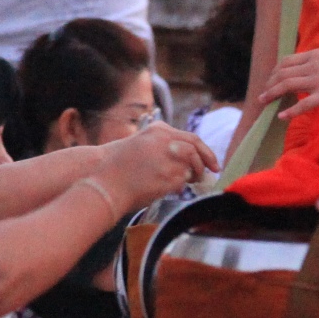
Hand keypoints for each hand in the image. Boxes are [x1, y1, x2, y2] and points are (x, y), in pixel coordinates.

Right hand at [97, 125, 218, 210]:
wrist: (105, 181)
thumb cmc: (119, 167)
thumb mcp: (142, 145)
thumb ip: (164, 147)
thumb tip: (188, 162)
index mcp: (159, 130)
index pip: (192, 138)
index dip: (205, 151)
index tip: (212, 162)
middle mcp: (166, 140)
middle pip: (197, 150)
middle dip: (207, 162)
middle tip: (212, 171)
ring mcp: (169, 158)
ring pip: (192, 167)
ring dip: (192, 176)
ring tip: (185, 182)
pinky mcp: (170, 176)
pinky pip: (183, 183)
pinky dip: (179, 187)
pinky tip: (164, 187)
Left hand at [261, 49, 318, 120]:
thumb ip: (313, 64)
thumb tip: (291, 75)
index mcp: (315, 55)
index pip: (287, 61)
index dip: (274, 72)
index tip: (270, 82)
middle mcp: (314, 65)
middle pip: (284, 72)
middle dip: (270, 84)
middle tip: (263, 96)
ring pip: (288, 84)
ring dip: (272, 93)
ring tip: (265, 101)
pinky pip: (304, 103)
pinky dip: (291, 111)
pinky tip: (281, 116)